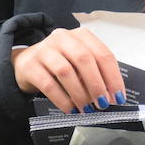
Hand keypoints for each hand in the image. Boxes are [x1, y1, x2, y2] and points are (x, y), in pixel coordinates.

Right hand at [11, 26, 125, 113]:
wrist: (26, 63)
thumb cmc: (59, 64)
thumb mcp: (78, 63)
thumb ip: (95, 73)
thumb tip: (111, 96)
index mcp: (80, 35)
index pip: (102, 54)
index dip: (113, 77)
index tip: (118, 96)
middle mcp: (62, 38)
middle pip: (84, 59)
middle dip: (97, 84)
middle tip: (103, 103)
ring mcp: (44, 50)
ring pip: (66, 71)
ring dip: (80, 93)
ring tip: (87, 109)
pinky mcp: (30, 65)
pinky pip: (48, 84)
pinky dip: (62, 99)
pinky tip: (70, 109)